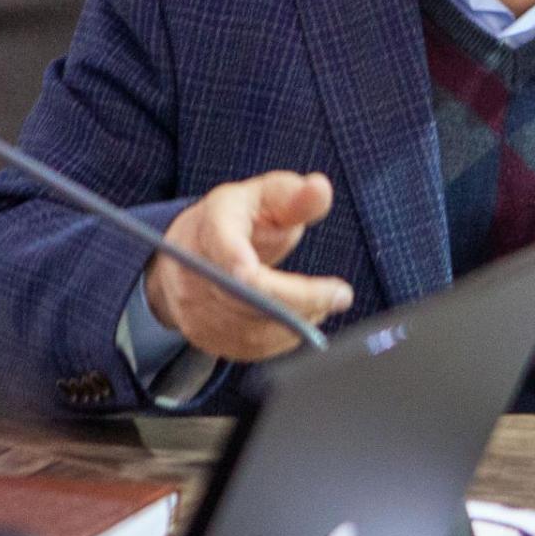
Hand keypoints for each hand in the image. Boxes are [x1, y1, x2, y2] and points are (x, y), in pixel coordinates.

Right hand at [145, 171, 352, 360]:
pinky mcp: (204, 336)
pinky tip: (302, 320)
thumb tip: (319, 187)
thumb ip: (295, 196)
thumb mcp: (267, 196)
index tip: (251, 272)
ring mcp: (194, 307)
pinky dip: (282, 340)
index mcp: (211, 226)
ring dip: (295, 321)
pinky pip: (247, 348)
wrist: (195, 250)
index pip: (220, 246)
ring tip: (325, 302)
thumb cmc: (241, 218)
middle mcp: (194, 270)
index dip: (235, 261)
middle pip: (242, 296)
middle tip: (341, 295)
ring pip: (248, 327)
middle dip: (297, 299)